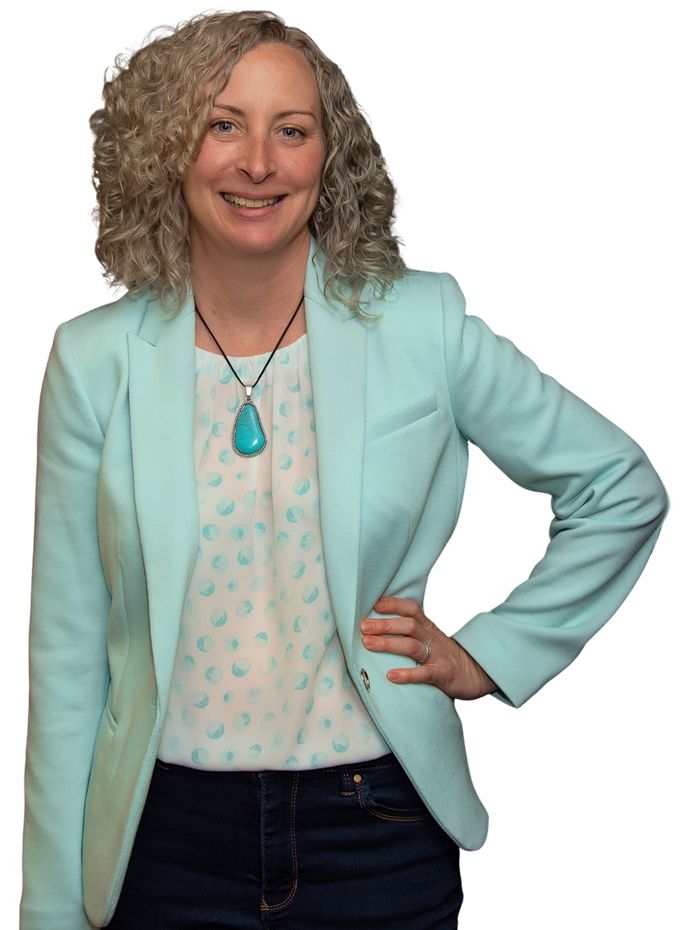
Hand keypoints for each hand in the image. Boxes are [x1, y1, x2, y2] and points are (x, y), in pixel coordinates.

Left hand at [361, 597, 498, 700]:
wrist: (480, 674)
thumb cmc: (450, 656)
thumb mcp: (433, 638)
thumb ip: (413, 631)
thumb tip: (382, 625)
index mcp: (429, 627)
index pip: (412, 609)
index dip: (394, 604)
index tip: (374, 604)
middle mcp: (433, 638)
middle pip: (408, 625)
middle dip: (385, 625)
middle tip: (363, 626)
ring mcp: (438, 656)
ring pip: (412, 646)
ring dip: (389, 644)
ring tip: (368, 644)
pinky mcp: (443, 675)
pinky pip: (425, 673)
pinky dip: (408, 674)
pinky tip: (391, 676)